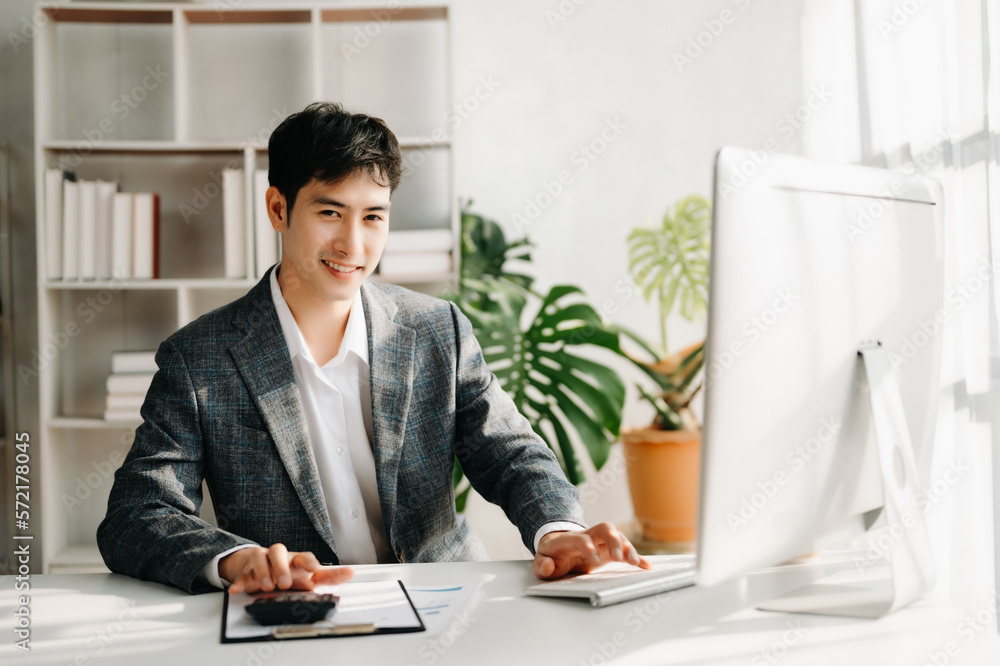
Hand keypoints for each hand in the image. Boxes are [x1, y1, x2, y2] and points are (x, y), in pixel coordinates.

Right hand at [220, 543, 353, 593]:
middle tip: (284, 582)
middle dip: (281, 566)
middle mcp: (279, 557)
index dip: (309, 561)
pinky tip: (238, 589)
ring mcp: (261, 562)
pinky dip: (239, 581)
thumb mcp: (307, 575)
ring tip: (267, 585)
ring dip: (263, 572)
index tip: (314, 569)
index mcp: (295, 559)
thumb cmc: (288, 571)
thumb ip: (328, 577)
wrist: (260, 566)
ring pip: (260, 558)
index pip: (303, 556)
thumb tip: (351, 573)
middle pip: (278, 551)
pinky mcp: (246, 571)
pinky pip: (241, 574)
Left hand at [532, 523, 651, 579]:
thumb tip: (548, 566)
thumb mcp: (541, 563)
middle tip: (618, 558)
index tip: (594, 561)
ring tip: (635, 563)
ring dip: (628, 548)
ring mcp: (601, 542)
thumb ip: (542, 566)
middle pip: (604, 528)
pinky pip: (625, 550)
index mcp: (570, 539)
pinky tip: (646, 566)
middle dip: (614, 540)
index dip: (589, 547)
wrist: (558, 548)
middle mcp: (589, 536)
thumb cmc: (550, 557)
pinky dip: (636, 557)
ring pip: (618, 537)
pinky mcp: (609, 551)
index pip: (582, 539)